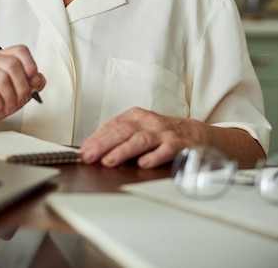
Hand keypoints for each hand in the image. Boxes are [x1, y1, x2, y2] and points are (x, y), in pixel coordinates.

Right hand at [0, 45, 45, 131]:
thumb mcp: (17, 92)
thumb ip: (30, 84)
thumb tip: (39, 79)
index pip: (19, 50)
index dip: (30, 64)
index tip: (33, 79)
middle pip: (12, 64)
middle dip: (21, 86)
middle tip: (20, 98)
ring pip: (2, 79)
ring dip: (10, 97)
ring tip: (7, 104)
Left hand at [80, 107, 202, 168]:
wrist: (196, 134)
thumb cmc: (162, 133)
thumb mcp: (139, 129)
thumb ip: (118, 137)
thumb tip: (91, 150)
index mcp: (135, 116)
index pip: (112, 125)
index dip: (96, 138)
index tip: (83, 151)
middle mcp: (148, 122)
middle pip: (123, 131)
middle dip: (104, 144)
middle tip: (90, 156)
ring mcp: (163, 132)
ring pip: (140, 140)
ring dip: (123, 150)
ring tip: (109, 161)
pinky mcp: (178, 144)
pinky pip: (165, 150)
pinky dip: (154, 156)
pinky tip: (144, 164)